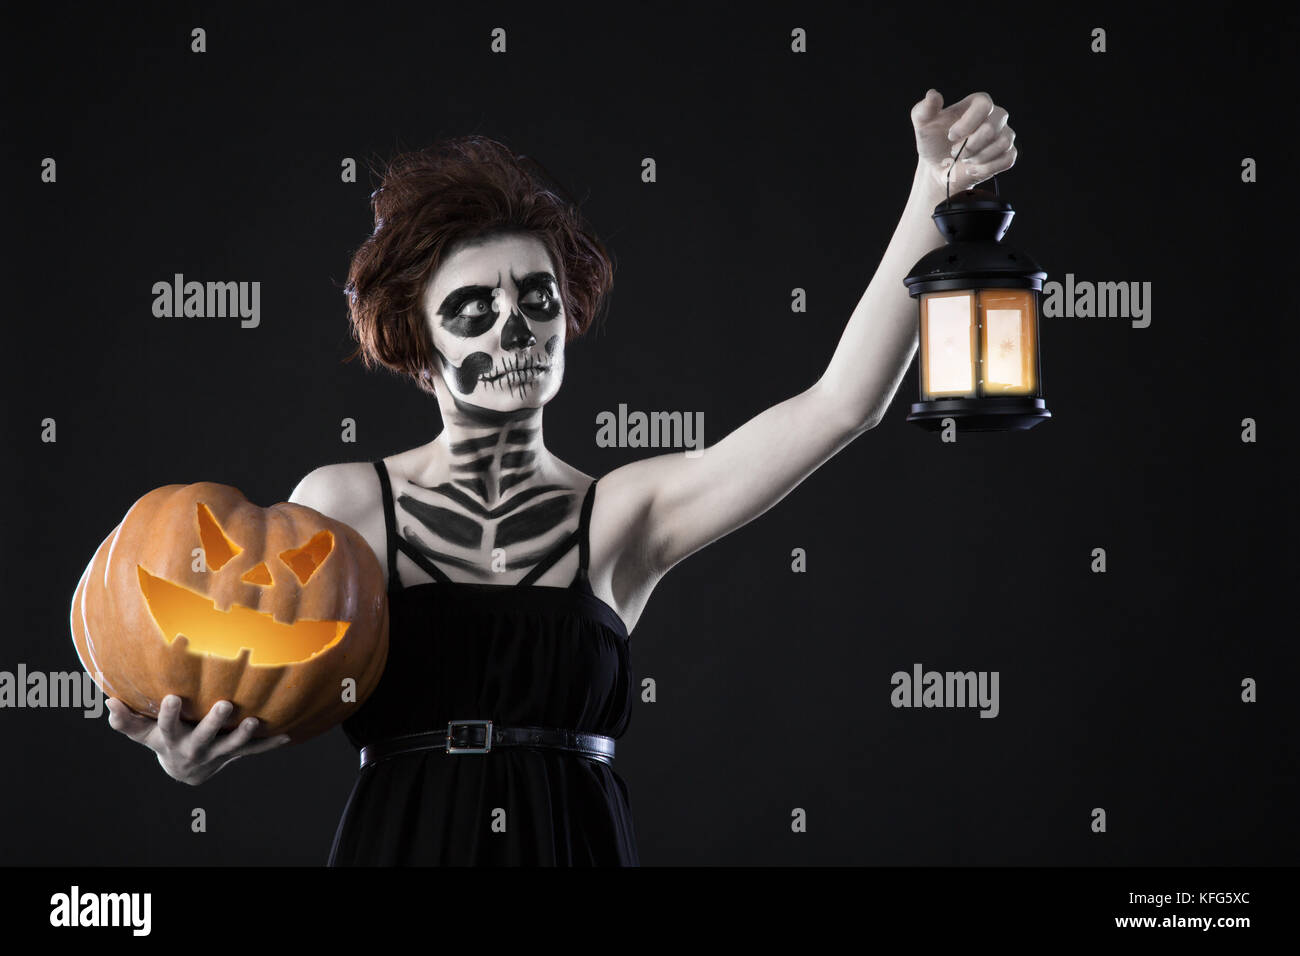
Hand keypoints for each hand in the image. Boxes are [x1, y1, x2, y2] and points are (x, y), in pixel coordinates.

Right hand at [106, 694, 290, 785]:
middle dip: (214, 722)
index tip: (173, 698)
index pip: (167, 725)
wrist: (184, 768)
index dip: (169, 714)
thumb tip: (108, 702)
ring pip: (230, 745)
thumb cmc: (160, 738)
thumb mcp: (142, 733)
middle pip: (203, 736)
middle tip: (226, 705)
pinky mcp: (234, 754)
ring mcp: (216, 752)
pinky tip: (286, 735)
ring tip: (255, 721)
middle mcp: (194, 747)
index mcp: (171, 738)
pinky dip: (268, 744)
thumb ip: (126, 719)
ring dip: (243, 734)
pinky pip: (252, 750)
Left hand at [911, 89, 1017, 192]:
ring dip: (977, 157)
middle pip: (992, 128)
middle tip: (954, 151)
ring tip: (963, 159)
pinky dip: (986, 168)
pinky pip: (1007, 159)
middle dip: (969, 146)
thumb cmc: (933, 142)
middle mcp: (996, 116)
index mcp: (978, 104)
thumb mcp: (923, 125)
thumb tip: (933, 94)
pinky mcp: (1008, 154)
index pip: (984, 105)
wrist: (938, 169)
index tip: (951, 136)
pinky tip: (972, 168)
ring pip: (1002, 144)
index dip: (968, 123)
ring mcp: (1004, 135)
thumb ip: (924, 109)